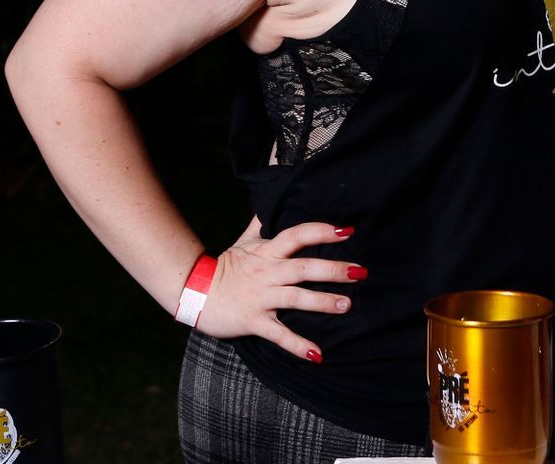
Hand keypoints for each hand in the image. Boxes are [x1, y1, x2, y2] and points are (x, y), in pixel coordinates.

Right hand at [195, 217, 362, 362]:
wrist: (194, 293)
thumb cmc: (225, 267)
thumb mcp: (244, 242)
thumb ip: (262, 224)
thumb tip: (271, 199)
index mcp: (267, 252)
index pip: (297, 235)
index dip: (322, 231)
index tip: (348, 231)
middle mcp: (267, 273)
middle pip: (303, 268)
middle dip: (333, 269)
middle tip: (361, 272)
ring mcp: (261, 298)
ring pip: (295, 298)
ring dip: (322, 302)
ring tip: (347, 305)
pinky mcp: (254, 321)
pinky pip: (279, 334)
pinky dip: (298, 345)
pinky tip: (317, 355)